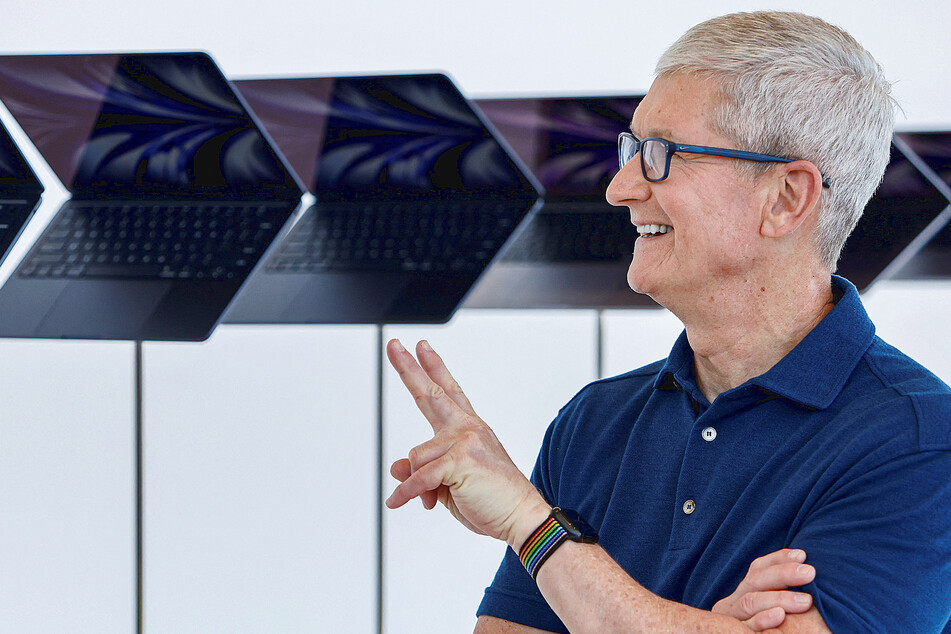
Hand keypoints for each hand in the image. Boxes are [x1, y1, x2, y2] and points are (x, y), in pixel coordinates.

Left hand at [385, 339, 549, 547]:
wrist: (521, 517)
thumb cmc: (491, 500)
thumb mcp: (449, 484)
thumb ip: (423, 471)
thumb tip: (396, 468)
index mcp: (469, 429)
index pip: (449, 391)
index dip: (434, 367)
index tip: (422, 347)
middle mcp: (467, 429)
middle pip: (431, 393)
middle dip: (408, 368)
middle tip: (394, 345)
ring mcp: (464, 441)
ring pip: (415, 457)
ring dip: (417, 483)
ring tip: (437, 498)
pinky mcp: (460, 460)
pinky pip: (418, 477)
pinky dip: (408, 493)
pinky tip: (401, 502)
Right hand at [712, 548, 815, 631]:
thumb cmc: (768, 632)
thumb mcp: (770, 612)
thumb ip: (781, 599)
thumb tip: (805, 569)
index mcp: (743, 594)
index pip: (758, 568)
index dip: (779, 559)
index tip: (802, 554)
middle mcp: (732, 603)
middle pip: (755, 580)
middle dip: (783, 574)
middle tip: (810, 572)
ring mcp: (729, 620)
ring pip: (750, 600)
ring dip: (779, 597)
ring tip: (806, 600)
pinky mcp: (729, 632)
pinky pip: (744, 627)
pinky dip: (762, 620)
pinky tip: (779, 616)